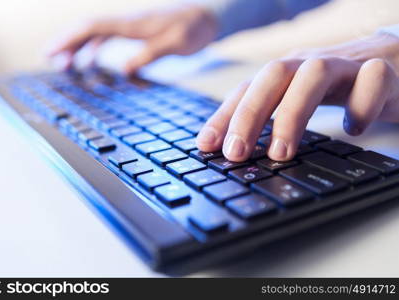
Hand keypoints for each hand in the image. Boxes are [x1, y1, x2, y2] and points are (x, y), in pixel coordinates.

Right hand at [46, 4, 216, 73]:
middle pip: (89, 29)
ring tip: (65, 65)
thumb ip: (150, 54)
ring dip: (79, 48)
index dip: (70, 39)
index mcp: (133, 23)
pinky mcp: (137, 33)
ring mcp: (131, 26)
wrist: (208, 15)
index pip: (93, 27)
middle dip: (67, 43)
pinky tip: (93, 62)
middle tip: (49, 59)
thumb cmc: (194, 27)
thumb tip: (124, 70)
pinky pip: (109, 39)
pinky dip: (96, 50)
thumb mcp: (176, 43)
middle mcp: (128, 22)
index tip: (51, 52)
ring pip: (96, 35)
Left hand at [197, 33, 398, 161]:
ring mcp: (345, 65)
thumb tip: (236, 152)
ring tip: (282, 153)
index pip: (248, 89)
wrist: (395, 61)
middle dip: (249, 115)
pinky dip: (361, 105)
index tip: (206, 146)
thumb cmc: (339, 88)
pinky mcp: (382, 71)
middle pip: (272, 77)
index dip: (223, 116)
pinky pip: (372, 79)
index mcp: (286, 74)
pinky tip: (353, 130)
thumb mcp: (299, 101)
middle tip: (236, 154)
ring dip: (293, 115)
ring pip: (313, 75)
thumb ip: (272, 120)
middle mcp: (309, 64)